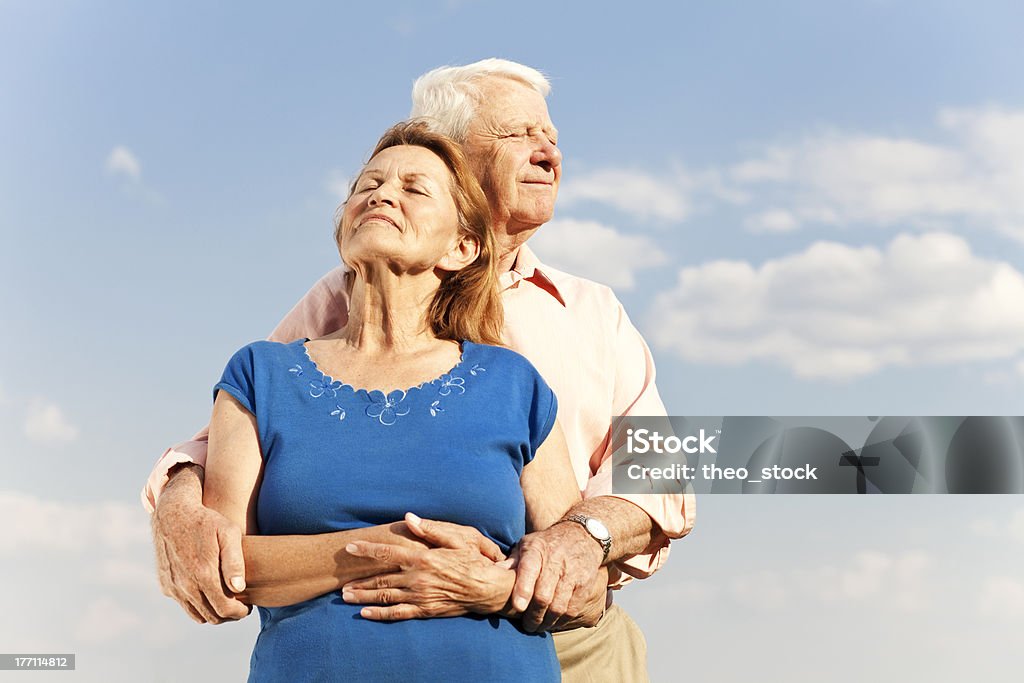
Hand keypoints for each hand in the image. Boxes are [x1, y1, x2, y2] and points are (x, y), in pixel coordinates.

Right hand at [152, 467, 250, 623]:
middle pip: (212, 617)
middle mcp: (185, 585)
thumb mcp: (228, 533)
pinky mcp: (165, 585)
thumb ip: (234, 561)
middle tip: (240, 605)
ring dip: (213, 612)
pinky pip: (184, 604)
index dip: (240, 612)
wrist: (173, 513)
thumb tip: (239, 588)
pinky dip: (197, 604)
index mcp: (203, 574)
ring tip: (226, 600)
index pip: (225, 610)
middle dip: (229, 615)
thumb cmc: (207, 521)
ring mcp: (173, 587)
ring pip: (197, 615)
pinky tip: (208, 591)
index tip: (248, 606)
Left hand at [341, 517, 512, 620]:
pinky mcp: (424, 610)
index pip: (388, 552)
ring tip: (346, 596)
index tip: (350, 547)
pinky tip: (365, 614)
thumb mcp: (457, 539)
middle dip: (358, 579)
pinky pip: (398, 614)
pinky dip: (379, 614)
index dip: (367, 549)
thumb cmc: (473, 561)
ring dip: (363, 597)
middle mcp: (417, 579)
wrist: (487, 588)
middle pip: (381, 578)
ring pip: (385, 597)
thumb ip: (431, 530)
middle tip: (340, 581)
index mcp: (422, 559)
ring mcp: (419, 597)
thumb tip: (409, 518)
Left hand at [511, 522, 603, 631]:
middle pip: (544, 595)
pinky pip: (573, 609)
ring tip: (538, 626)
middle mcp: (555, 561)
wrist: (582, 535)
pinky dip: (562, 621)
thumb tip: (491, 574)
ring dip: (547, 622)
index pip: (529, 569)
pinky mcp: (585, 584)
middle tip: (527, 625)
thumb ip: (510, 562)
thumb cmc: (546, 544)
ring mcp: (572, 573)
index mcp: (536, 549)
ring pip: (559, 607)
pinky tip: (554, 622)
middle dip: (533, 616)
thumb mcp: (527, 545)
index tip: (518, 607)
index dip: (523, 589)